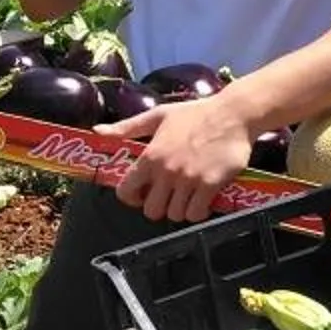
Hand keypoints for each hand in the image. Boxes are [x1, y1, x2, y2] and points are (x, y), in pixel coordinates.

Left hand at [104, 89, 255, 223]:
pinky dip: (198, 211)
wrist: (233, 114)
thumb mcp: (158, 116)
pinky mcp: (210, 185)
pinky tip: (202, 199)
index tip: (141, 194)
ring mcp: (188, 180)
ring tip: (187, 195)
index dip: (132, 198)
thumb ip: (127, 127)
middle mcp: (166, 171)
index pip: (126, 191)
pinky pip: (197, 213)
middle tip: (168, 196)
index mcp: (150, 156)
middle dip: (159, 206)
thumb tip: (97, 131)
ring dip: (180, 209)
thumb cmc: (195, 114)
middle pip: (152, 211)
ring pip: (175, 215)